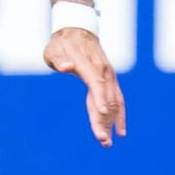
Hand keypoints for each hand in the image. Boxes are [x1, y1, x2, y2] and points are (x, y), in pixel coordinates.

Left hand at [43, 28, 125, 146]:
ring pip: (114, 102)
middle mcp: (103, 71)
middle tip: (103, 141)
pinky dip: (119, 116)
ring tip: (107, 143)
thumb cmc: (62, 44)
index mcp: (88, 63)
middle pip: (106, 97)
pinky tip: (120, 131)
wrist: (78, 32)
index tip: (102, 112)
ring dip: (112, 123)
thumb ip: (60, 59)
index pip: (96, 82)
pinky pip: (118, 100)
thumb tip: (66, 67)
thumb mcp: (54, 49)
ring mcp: (109, 76)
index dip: (99, 97)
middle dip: (105, 120)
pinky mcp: (111, 81)